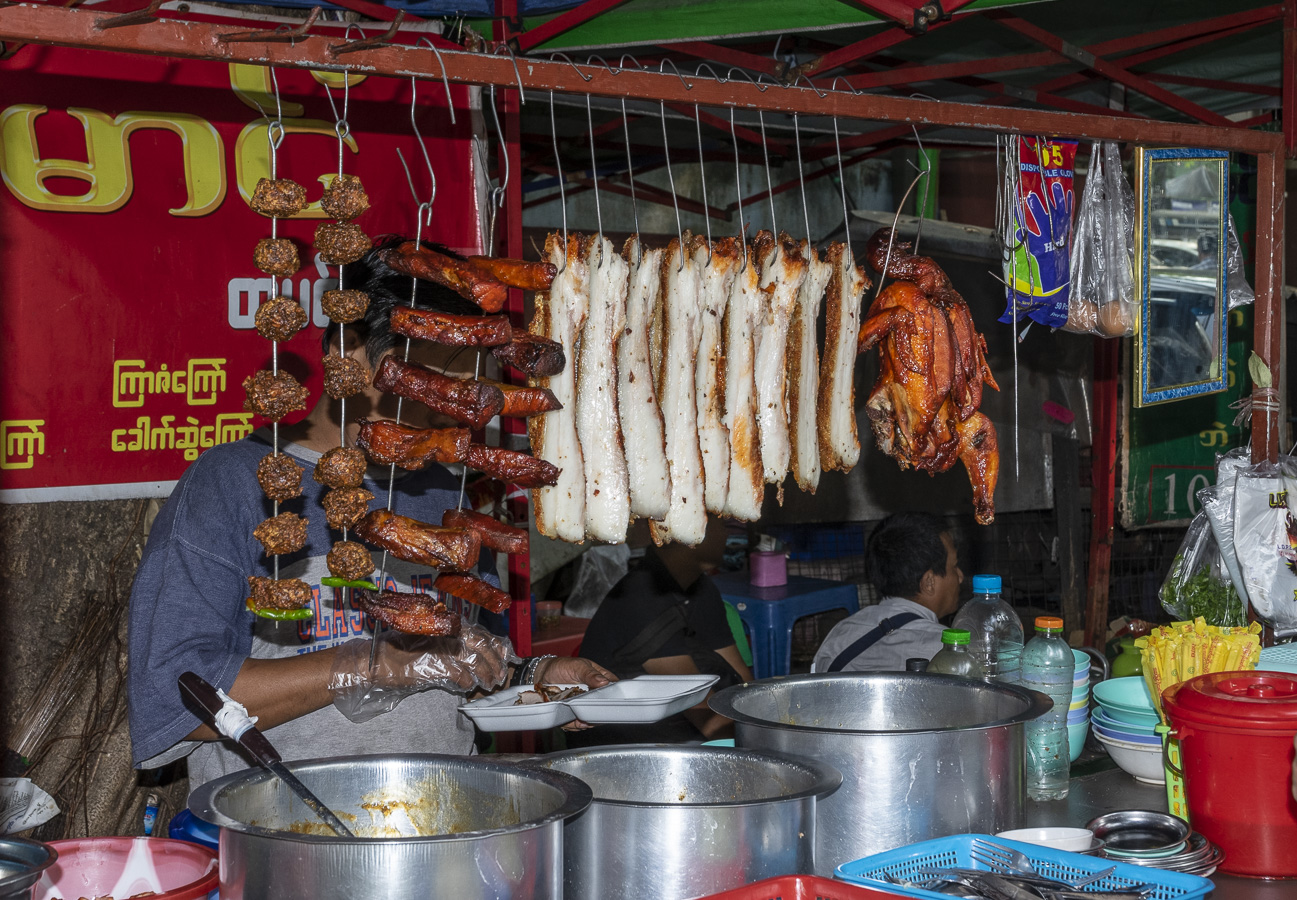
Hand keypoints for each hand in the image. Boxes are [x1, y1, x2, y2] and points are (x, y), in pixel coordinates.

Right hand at [328, 621, 514, 723]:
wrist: (375, 660)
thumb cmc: (399, 650)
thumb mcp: (428, 640)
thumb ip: (450, 643)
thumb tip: (474, 653)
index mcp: (445, 625)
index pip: (479, 632)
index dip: (495, 645)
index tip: (505, 656)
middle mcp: (444, 632)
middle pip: (481, 645)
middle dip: (494, 661)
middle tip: (500, 675)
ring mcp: (439, 647)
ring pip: (473, 660)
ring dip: (484, 673)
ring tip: (488, 683)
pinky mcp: (432, 664)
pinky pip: (458, 673)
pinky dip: (466, 681)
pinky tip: (468, 686)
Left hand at [532, 657, 615, 731]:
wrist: (542, 675)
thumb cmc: (562, 666)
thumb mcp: (577, 666)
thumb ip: (590, 674)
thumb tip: (604, 682)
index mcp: (600, 680)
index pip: (614, 690)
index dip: (614, 697)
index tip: (608, 703)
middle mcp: (594, 695)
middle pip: (603, 708)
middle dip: (598, 714)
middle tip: (591, 713)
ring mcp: (584, 705)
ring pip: (591, 719)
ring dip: (586, 721)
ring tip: (580, 719)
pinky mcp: (574, 714)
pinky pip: (578, 724)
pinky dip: (575, 724)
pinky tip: (572, 721)